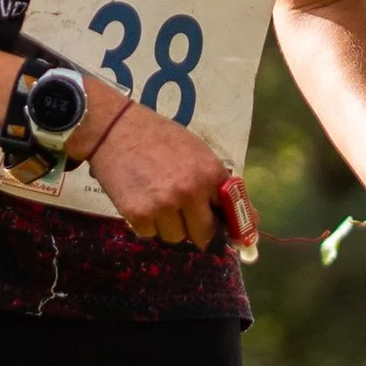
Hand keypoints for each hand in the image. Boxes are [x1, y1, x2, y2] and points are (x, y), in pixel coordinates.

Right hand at [86, 96, 231, 244]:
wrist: (114, 128)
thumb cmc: (159, 137)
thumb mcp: (197, 152)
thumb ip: (218, 184)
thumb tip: (251, 218)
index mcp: (210, 174)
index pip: (232, 214)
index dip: (228, 225)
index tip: (229, 236)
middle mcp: (190, 193)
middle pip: (204, 235)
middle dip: (196, 228)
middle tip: (184, 214)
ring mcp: (163, 206)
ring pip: (175, 237)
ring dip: (168, 226)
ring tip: (157, 200)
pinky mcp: (137, 215)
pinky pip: (149, 234)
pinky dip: (146, 223)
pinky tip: (141, 200)